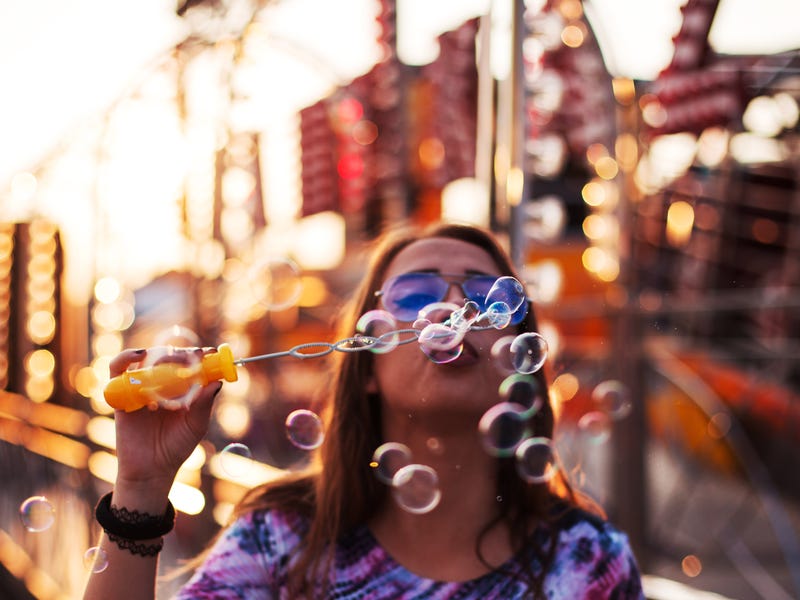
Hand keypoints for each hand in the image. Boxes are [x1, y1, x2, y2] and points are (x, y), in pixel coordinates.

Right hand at [109, 348, 220, 489]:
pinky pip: (118, 369)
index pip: (190, 362)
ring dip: (159, 354)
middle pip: (170, 355)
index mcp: (183, 389)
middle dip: (182, 354)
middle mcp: (163, 384)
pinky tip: (139, 354)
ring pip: (147, 358)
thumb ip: (204, 404)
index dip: (200, 355)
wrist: (151, 470)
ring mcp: (142, 387)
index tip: (210, 353)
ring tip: (169, 363)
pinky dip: (125, 356)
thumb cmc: (177, 447)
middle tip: (191, 358)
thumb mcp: (196, 425)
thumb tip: (217, 382)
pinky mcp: (121, 393)